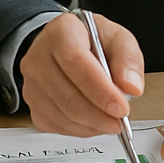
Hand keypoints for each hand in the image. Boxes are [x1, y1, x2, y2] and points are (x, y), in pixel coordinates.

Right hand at [18, 13, 143, 136]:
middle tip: (121, 121)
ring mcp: (32, 83)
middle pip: (68, 96)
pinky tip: (94, 120)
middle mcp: (39, 57)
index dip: (100, 90)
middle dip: (100, 115)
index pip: (76, 62)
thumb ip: (129, 59)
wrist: (66, 46)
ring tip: (111, 120)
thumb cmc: (91, 41)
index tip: (121, 107)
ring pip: (63, 115)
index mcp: (61, 32)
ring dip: (93, 124)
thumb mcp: (118, 38)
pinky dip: (81, 129)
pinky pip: (58, 125)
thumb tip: (131, 87)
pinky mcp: (32, 104)